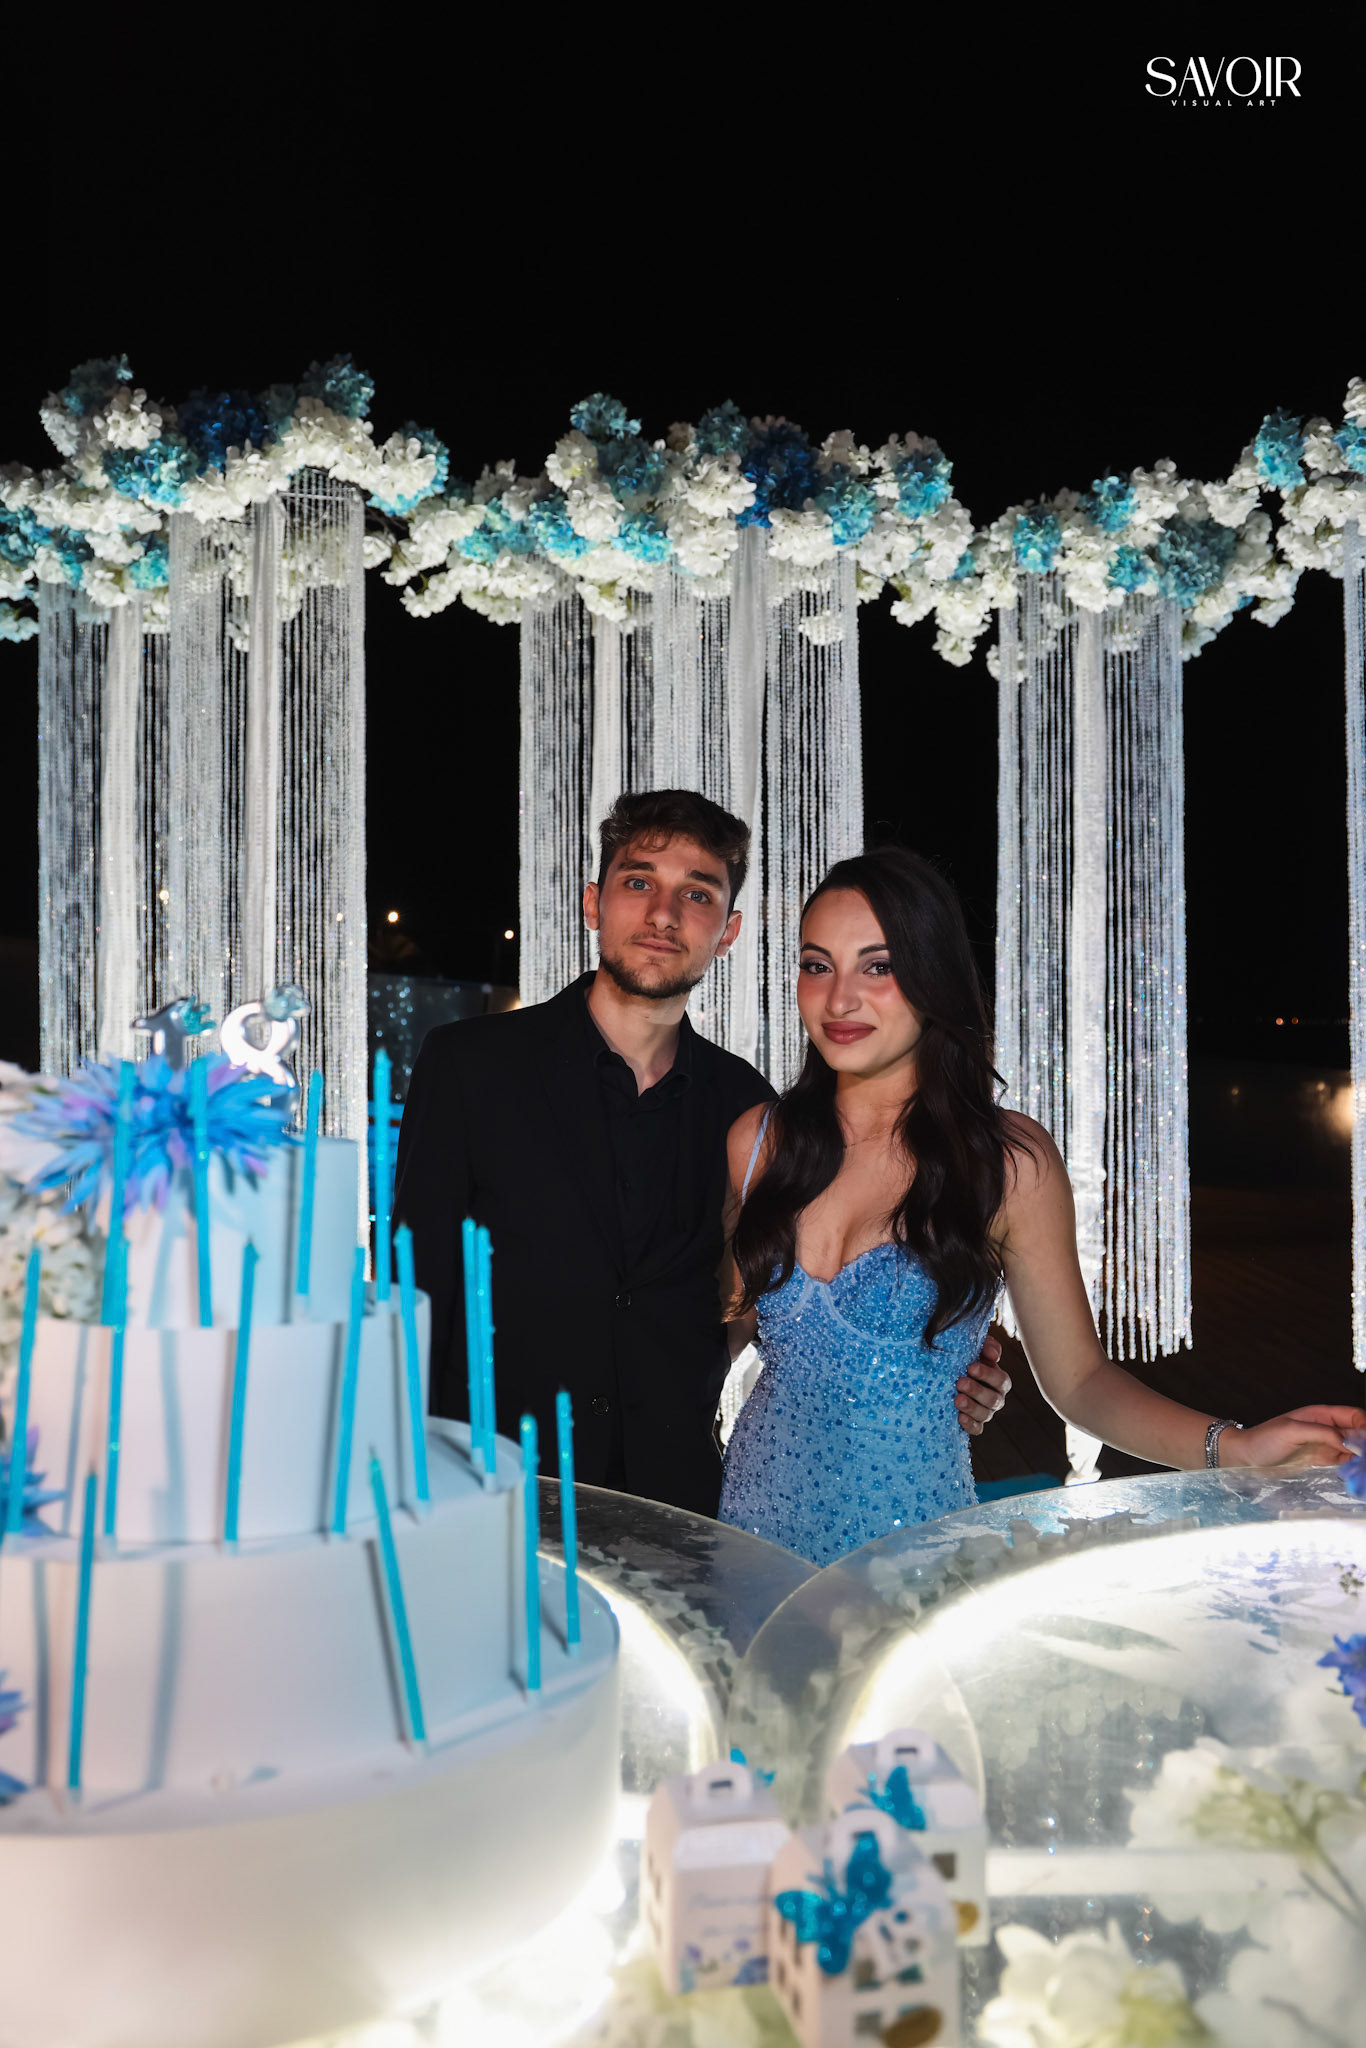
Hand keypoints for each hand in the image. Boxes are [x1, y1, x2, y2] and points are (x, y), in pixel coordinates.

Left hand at [954, 1334, 1010, 1435]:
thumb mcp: (977, 1349)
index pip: (1000, 1380)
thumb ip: (988, 1346)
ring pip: (985, 1414)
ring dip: (971, 1407)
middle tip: (960, 1382)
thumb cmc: (967, 1360)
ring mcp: (986, 1413)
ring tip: (957, 1399)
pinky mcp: (974, 1424)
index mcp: (1000, 1381)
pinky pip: (976, 1429)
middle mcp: (996, 1398)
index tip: (970, 1367)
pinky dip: (969, 1424)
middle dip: (976, 1390)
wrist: (949, 1376)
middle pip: (993, 1399)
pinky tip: (959, 1417)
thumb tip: (993, 1355)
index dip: (987, 1374)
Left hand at [1223, 1404, 1365, 1470]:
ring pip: (1353, 1449)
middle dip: (1365, 1444)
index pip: (1353, 1416)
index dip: (1365, 1426)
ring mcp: (1325, 1446)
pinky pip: (1344, 1463)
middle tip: (1365, 1460)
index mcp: (1321, 1415)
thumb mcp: (1292, 1431)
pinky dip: (1352, 1467)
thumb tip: (1349, 1441)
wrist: (1246, 1457)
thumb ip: (1321, 1433)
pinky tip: (1354, 1474)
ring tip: (1362, 1470)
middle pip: (1357, 1433)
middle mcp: (1326, 1429)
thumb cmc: (1263, 1439)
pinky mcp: (1321, 1461)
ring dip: (1360, 1458)